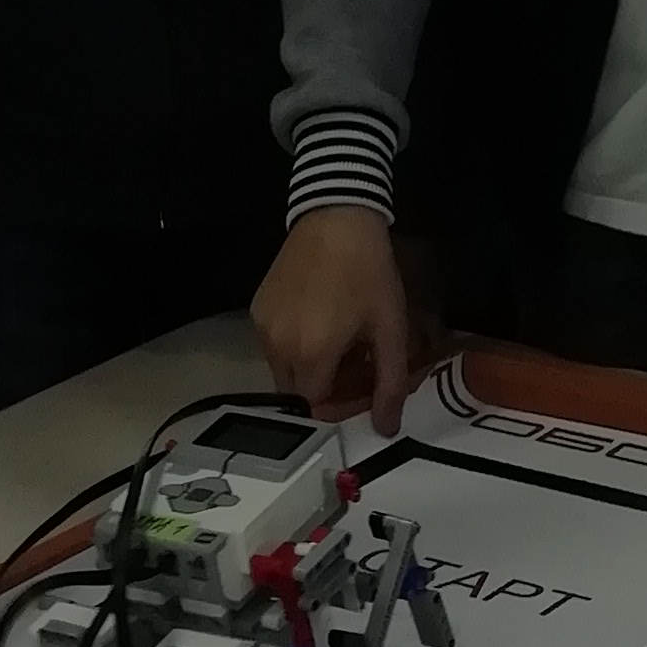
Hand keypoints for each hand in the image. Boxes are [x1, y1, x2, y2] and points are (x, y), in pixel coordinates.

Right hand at [253, 209, 412, 427]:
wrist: (336, 217)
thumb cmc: (369, 273)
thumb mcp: (390, 329)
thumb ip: (389, 384)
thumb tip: (386, 429)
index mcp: (311, 355)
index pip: (316, 409)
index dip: (342, 408)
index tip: (366, 391)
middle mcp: (277, 347)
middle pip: (297, 394)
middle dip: (328, 392)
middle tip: (359, 369)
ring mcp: (261, 328)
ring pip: (284, 372)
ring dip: (311, 371)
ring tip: (342, 345)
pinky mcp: (255, 310)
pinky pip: (274, 347)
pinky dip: (296, 349)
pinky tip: (320, 325)